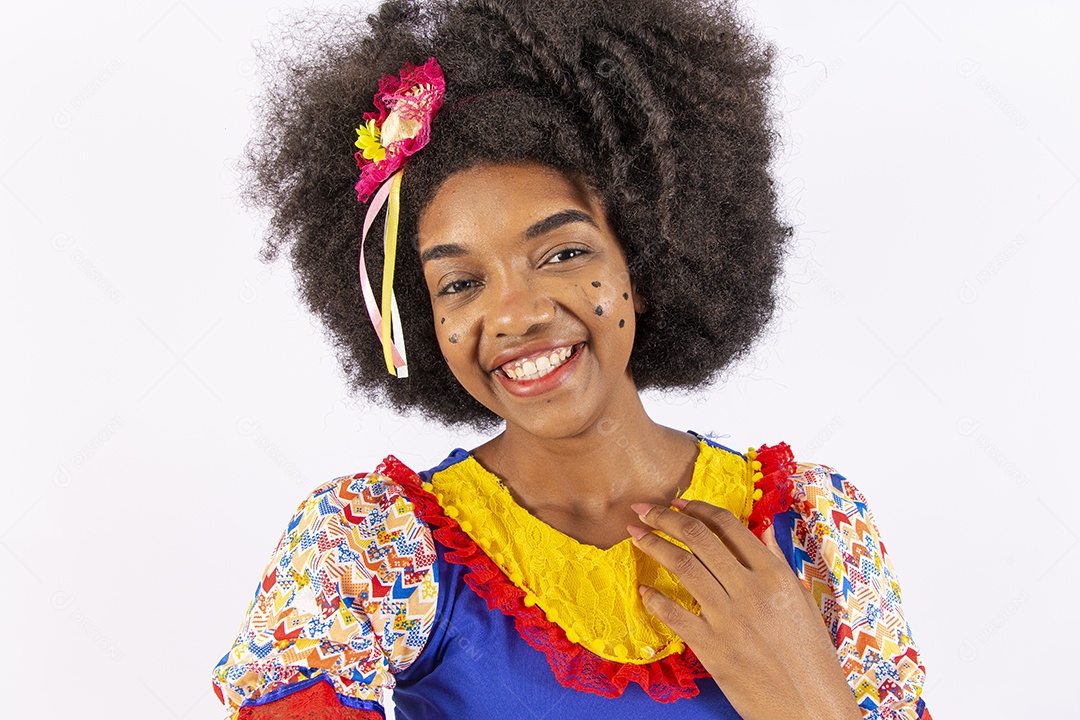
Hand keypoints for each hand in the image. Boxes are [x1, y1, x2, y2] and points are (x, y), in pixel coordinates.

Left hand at [627, 499, 861, 719]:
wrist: (811, 706)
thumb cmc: (810, 654)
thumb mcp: (802, 600)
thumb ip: (778, 560)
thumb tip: (764, 527)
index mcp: (774, 574)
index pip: (727, 525)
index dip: (696, 508)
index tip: (676, 503)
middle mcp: (750, 590)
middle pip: (697, 538)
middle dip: (664, 518)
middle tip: (643, 510)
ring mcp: (729, 618)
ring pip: (682, 567)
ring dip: (653, 546)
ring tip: (635, 536)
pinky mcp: (713, 648)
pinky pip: (674, 614)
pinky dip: (654, 598)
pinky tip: (643, 590)